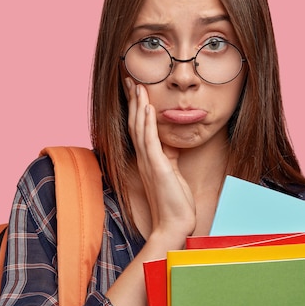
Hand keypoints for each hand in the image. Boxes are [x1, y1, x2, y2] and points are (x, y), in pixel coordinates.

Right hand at [125, 78, 195, 242]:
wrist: (173, 226)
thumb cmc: (174, 203)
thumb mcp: (171, 174)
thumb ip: (167, 158)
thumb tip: (169, 145)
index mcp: (147, 159)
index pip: (138, 128)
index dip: (136, 108)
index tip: (136, 90)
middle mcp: (144, 159)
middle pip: (134, 123)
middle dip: (133, 100)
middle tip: (129, 79)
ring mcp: (148, 162)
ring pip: (139, 128)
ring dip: (138, 105)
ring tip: (137, 86)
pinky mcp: (157, 167)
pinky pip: (149, 141)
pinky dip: (147, 122)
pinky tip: (146, 108)